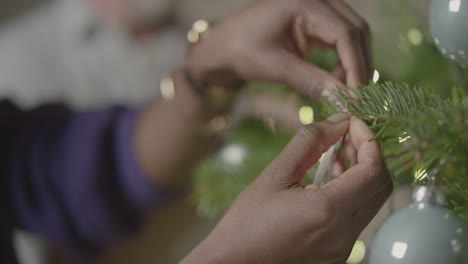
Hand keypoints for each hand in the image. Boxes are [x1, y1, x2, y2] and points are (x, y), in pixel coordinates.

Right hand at [182, 114, 391, 263]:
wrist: (234, 260)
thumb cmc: (247, 220)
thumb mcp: (275, 174)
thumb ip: (310, 142)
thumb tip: (339, 121)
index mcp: (329, 211)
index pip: (373, 170)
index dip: (368, 140)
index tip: (351, 122)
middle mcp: (344, 233)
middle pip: (380, 185)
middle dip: (367, 153)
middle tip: (344, 134)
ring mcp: (343, 245)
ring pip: (372, 199)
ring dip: (360, 170)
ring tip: (335, 152)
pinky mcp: (338, 249)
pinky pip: (358, 213)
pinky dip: (352, 189)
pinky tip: (330, 175)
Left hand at [186, 0, 371, 98]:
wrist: (219, 47)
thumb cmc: (239, 52)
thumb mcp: (276, 68)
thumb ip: (314, 82)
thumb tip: (347, 101)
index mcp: (304, 3)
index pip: (346, 34)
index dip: (356, 66)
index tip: (358, 96)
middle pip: (355, 30)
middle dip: (358, 64)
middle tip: (354, 96)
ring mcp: (315, 7)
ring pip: (351, 34)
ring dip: (351, 62)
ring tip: (340, 90)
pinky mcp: (312, 19)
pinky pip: (338, 37)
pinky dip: (341, 58)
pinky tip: (332, 79)